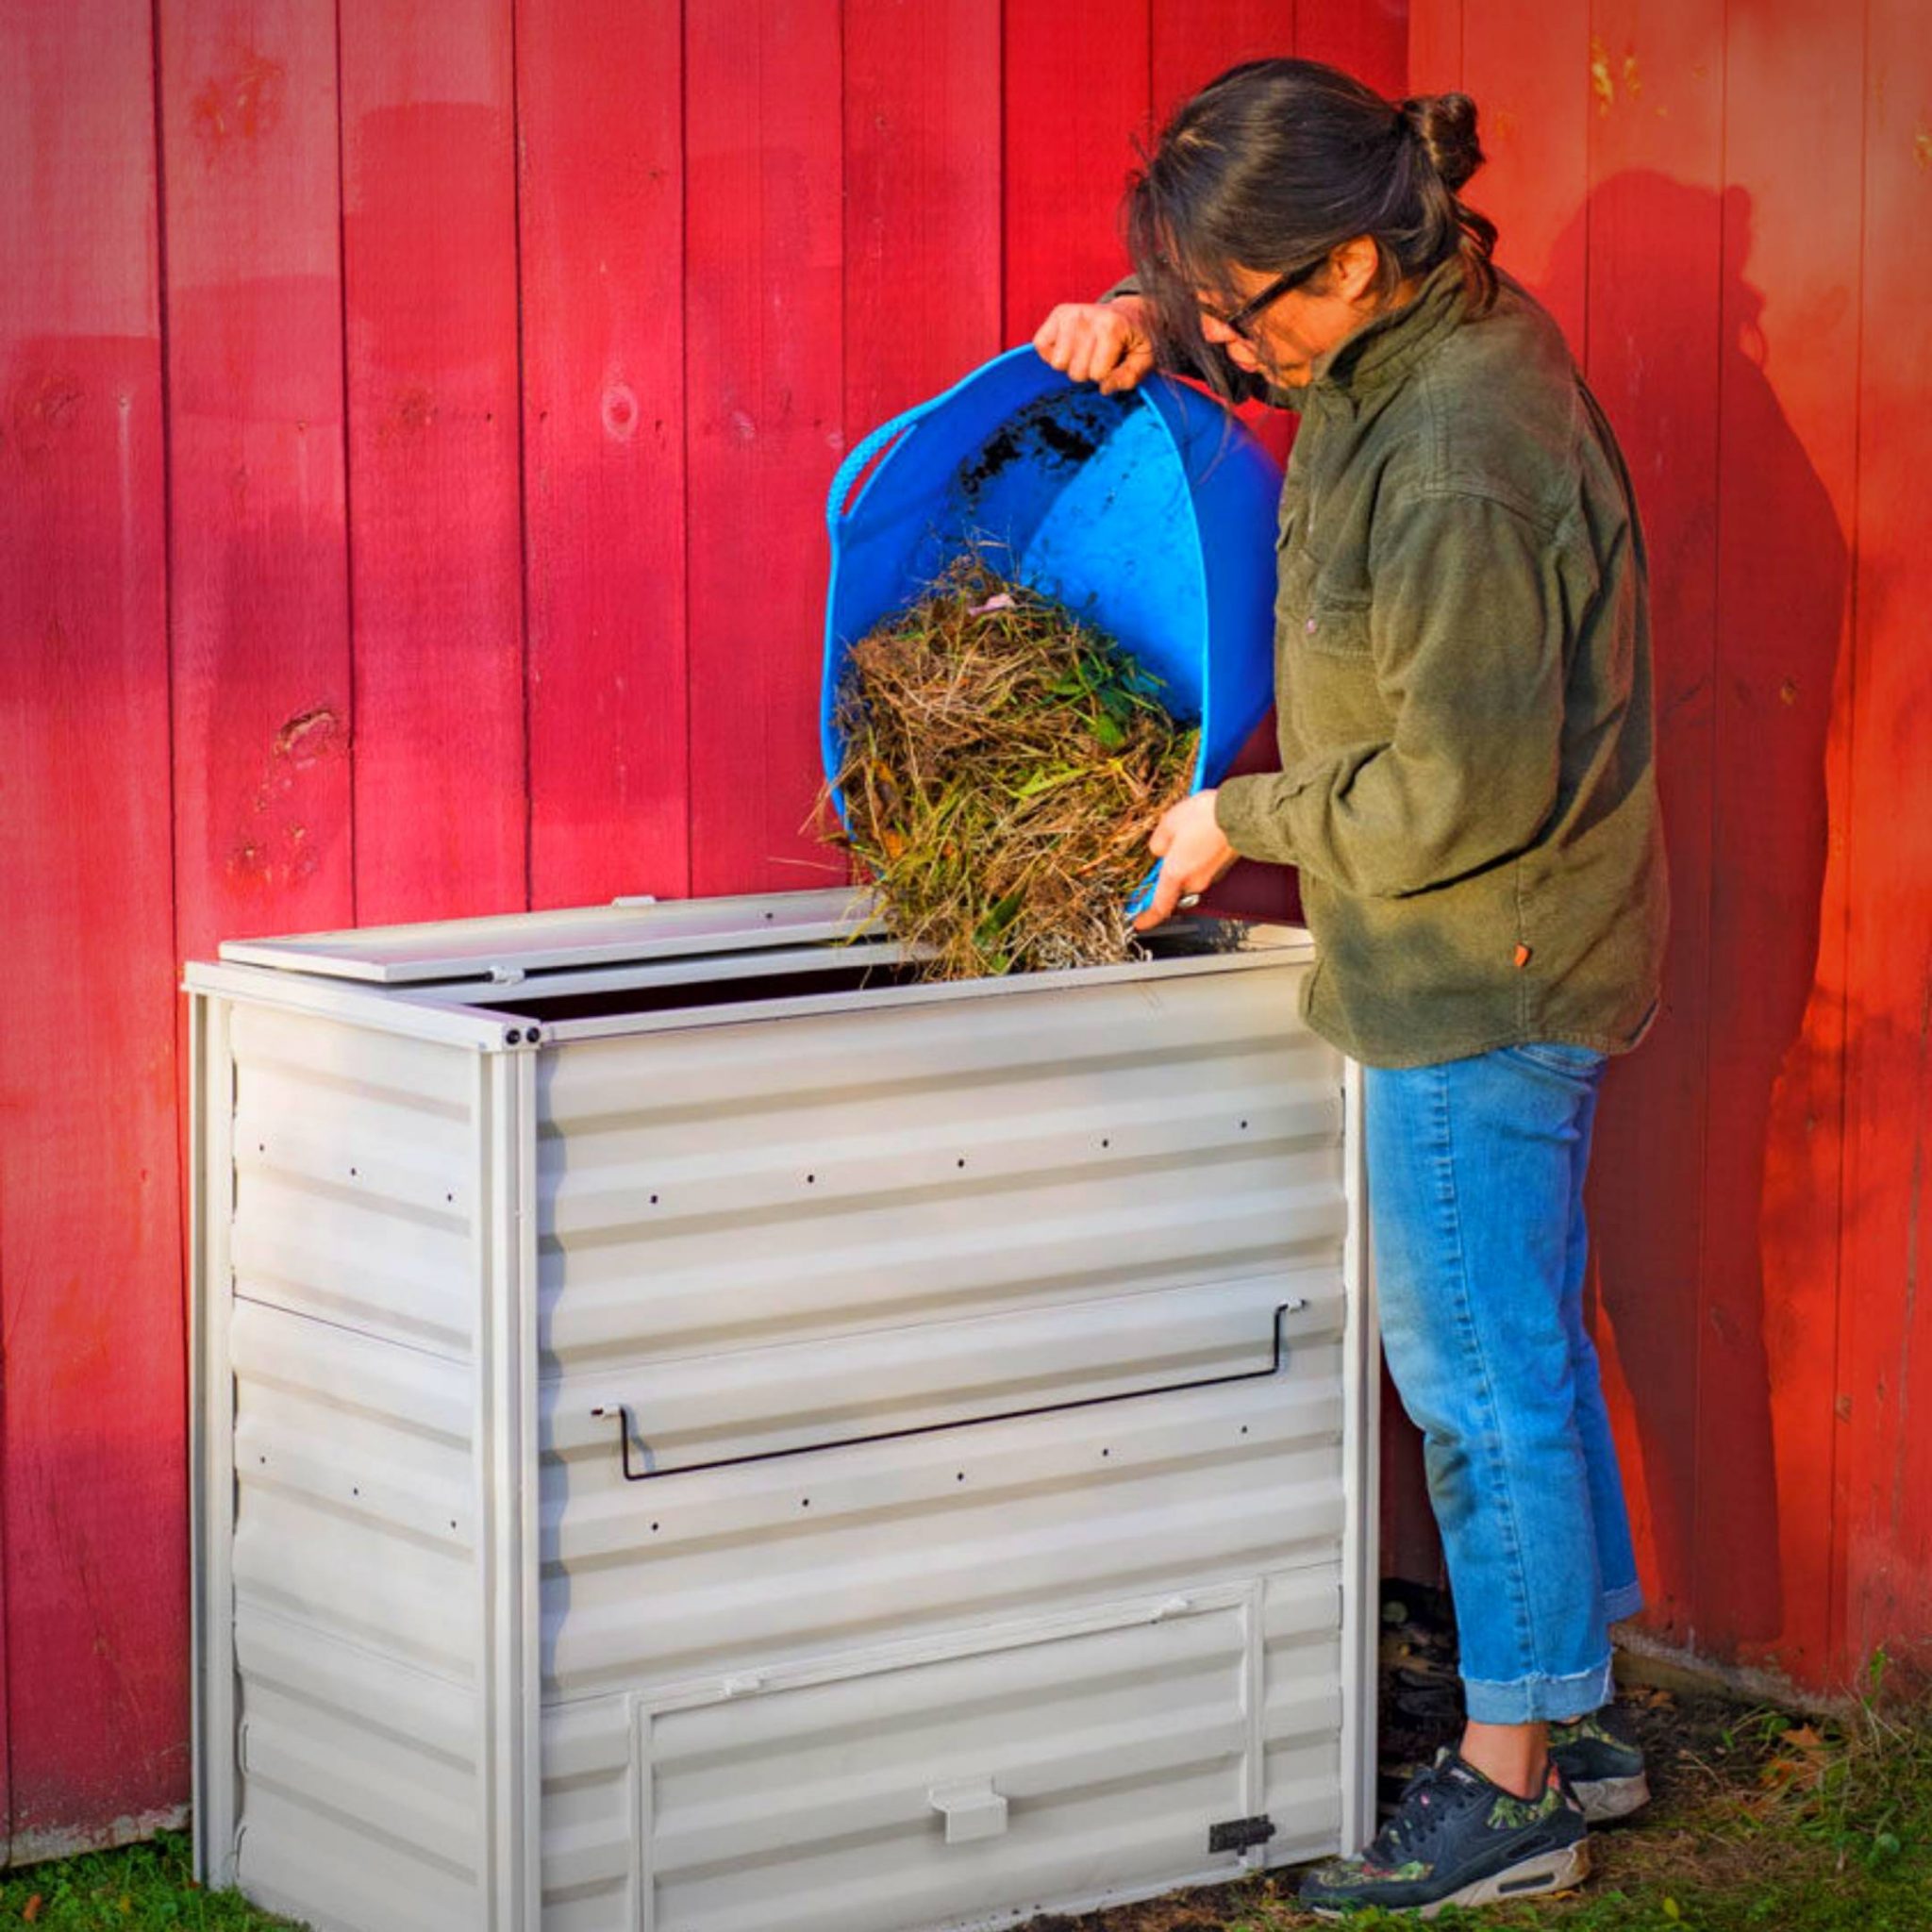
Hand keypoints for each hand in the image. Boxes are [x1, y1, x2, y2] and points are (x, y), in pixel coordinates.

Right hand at [1032, 296, 1155, 394]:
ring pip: (1058, 363)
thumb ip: (1129, 377)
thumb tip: (1104, 389)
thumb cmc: (1136, 339)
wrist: (1130, 313)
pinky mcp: (1058, 314)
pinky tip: (1069, 347)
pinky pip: (1041, 345)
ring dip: (1071, 364)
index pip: (1097, 374)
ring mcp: (1070, 313)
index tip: (1115, 361)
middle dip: (1088, 371)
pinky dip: (1052, 353)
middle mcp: (1087, 317)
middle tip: (1100, 357)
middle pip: (1075, 371)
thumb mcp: (1145, 360)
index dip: (1106, 375)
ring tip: (1086, 352)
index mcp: (1111, 326)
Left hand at [1134, 789, 1238, 930]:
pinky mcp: (1224, 864)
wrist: (1241, 814)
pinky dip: (1200, 850)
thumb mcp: (1168, 823)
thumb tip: (1159, 849)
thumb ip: (1159, 842)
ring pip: (1191, 870)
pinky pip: (1205, 861)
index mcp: (1176, 873)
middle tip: (1168, 845)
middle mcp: (1195, 879)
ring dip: (1186, 856)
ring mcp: (1212, 874)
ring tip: (1188, 829)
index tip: (1141, 922)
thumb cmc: (1206, 818)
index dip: (1149, 918)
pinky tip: (1201, 830)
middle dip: (1170, 867)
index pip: (1160, 906)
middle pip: (1175, 882)